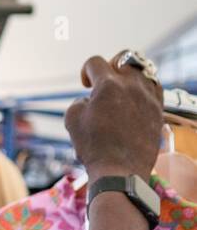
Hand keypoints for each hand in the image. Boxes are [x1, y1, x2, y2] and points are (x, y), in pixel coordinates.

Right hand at [65, 51, 162, 182]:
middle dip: (112, 64)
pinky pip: (156, 89)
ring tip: (124, 88)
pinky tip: (137, 99)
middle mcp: (132, 86)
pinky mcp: (158, 111)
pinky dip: (146, 89)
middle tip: (107, 79)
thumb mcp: (72, 119)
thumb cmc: (93, 147)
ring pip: (144, 71)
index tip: (85, 85)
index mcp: (108, 85)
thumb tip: (90, 100)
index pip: (95, 62)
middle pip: (126, 57)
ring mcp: (148, 98)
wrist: (120, 171)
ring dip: (131, 76)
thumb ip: (79, 101)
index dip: (85, 71)